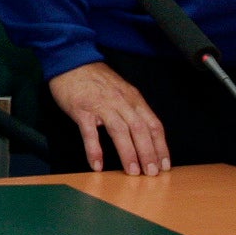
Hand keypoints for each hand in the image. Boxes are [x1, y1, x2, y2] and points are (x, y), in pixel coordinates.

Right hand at [48, 61, 169, 175]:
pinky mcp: (82, 110)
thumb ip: (132, 109)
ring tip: (132, 172)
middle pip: (140, 129)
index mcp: (133, 98)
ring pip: (120, 131)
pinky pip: (90, 133)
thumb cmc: (96, 78)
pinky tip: (97, 164)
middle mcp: (121, 101)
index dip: (161, 146)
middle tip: (151, 173)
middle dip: (148, 153)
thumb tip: (144, 134)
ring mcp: (101, 105)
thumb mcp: (122, 90)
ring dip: (128, 153)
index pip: (153, 125)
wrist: (71, 61)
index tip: (164, 165)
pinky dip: (94, 150)